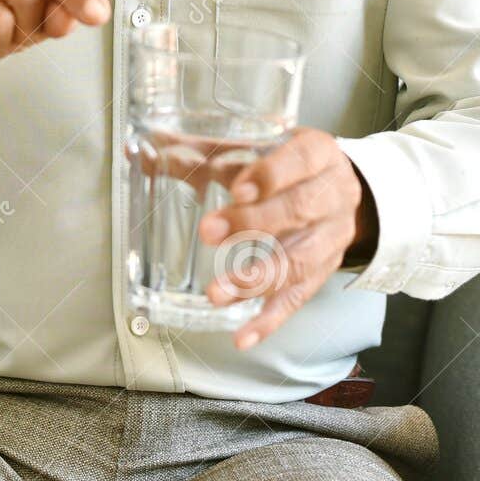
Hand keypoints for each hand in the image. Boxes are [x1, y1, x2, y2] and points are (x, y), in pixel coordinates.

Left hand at [197, 127, 378, 349]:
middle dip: (254, 223)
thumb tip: (141, 153)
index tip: (237, 188)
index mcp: (319, 153)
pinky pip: (298, 299)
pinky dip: (270, 320)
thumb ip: (206, 150)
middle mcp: (334, 195)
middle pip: (300, 209)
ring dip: (257, 278)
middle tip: (210, 233)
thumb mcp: (259, 145)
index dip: (271, 175)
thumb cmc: (286, 163)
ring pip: (299, 260)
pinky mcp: (323, 272)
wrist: (337, 188)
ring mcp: (332, 238)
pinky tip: (243, 335)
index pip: (300, 160)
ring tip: (218, 293)